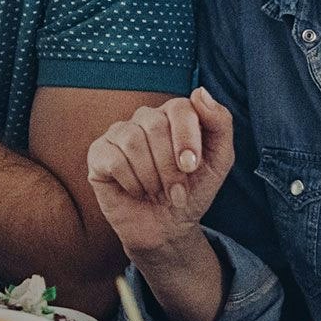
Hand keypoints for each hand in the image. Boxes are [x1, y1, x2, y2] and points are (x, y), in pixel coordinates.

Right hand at [86, 87, 233, 255]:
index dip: (186, 138)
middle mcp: (146, 117)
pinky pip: (114, 159)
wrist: (167, 228)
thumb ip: (220, 123)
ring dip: (152, 177)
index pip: (180, 108)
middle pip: (155, 125)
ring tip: (158, 192)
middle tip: (177, 191)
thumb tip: (200, 92)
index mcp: (175, 114)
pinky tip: (137, 191)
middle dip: (170, 166)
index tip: (192, 167)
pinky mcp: (99, 153)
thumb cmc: (193, 190)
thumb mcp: (219, 160)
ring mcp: (120, 133)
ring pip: (133, 141)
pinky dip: (132, 182)